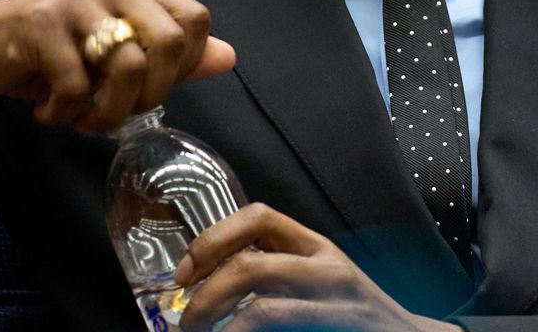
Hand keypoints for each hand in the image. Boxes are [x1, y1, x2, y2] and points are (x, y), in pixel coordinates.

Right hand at [0, 0, 235, 139]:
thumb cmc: (47, 55)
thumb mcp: (112, 55)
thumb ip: (170, 55)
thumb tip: (229, 56)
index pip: (195, 19)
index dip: (182, 67)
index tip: (149, 90)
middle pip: (168, 42)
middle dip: (149, 95)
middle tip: (117, 113)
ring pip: (126, 65)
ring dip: (106, 113)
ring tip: (82, 119)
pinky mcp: (38, 22)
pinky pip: (75, 83)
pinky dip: (65, 113)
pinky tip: (49, 112)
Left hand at [176, 203, 455, 331]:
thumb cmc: (351, 311)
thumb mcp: (320, 276)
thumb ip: (278, 268)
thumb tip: (206, 277)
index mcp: (316, 246)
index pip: (259, 217)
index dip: (214, 238)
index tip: (185, 271)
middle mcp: (326, 268)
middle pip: (251, 265)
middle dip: (205, 294)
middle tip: (185, 320)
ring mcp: (334, 304)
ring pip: (261, 307)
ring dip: (219, 322)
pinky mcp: (337, 330)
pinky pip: (280, 329)